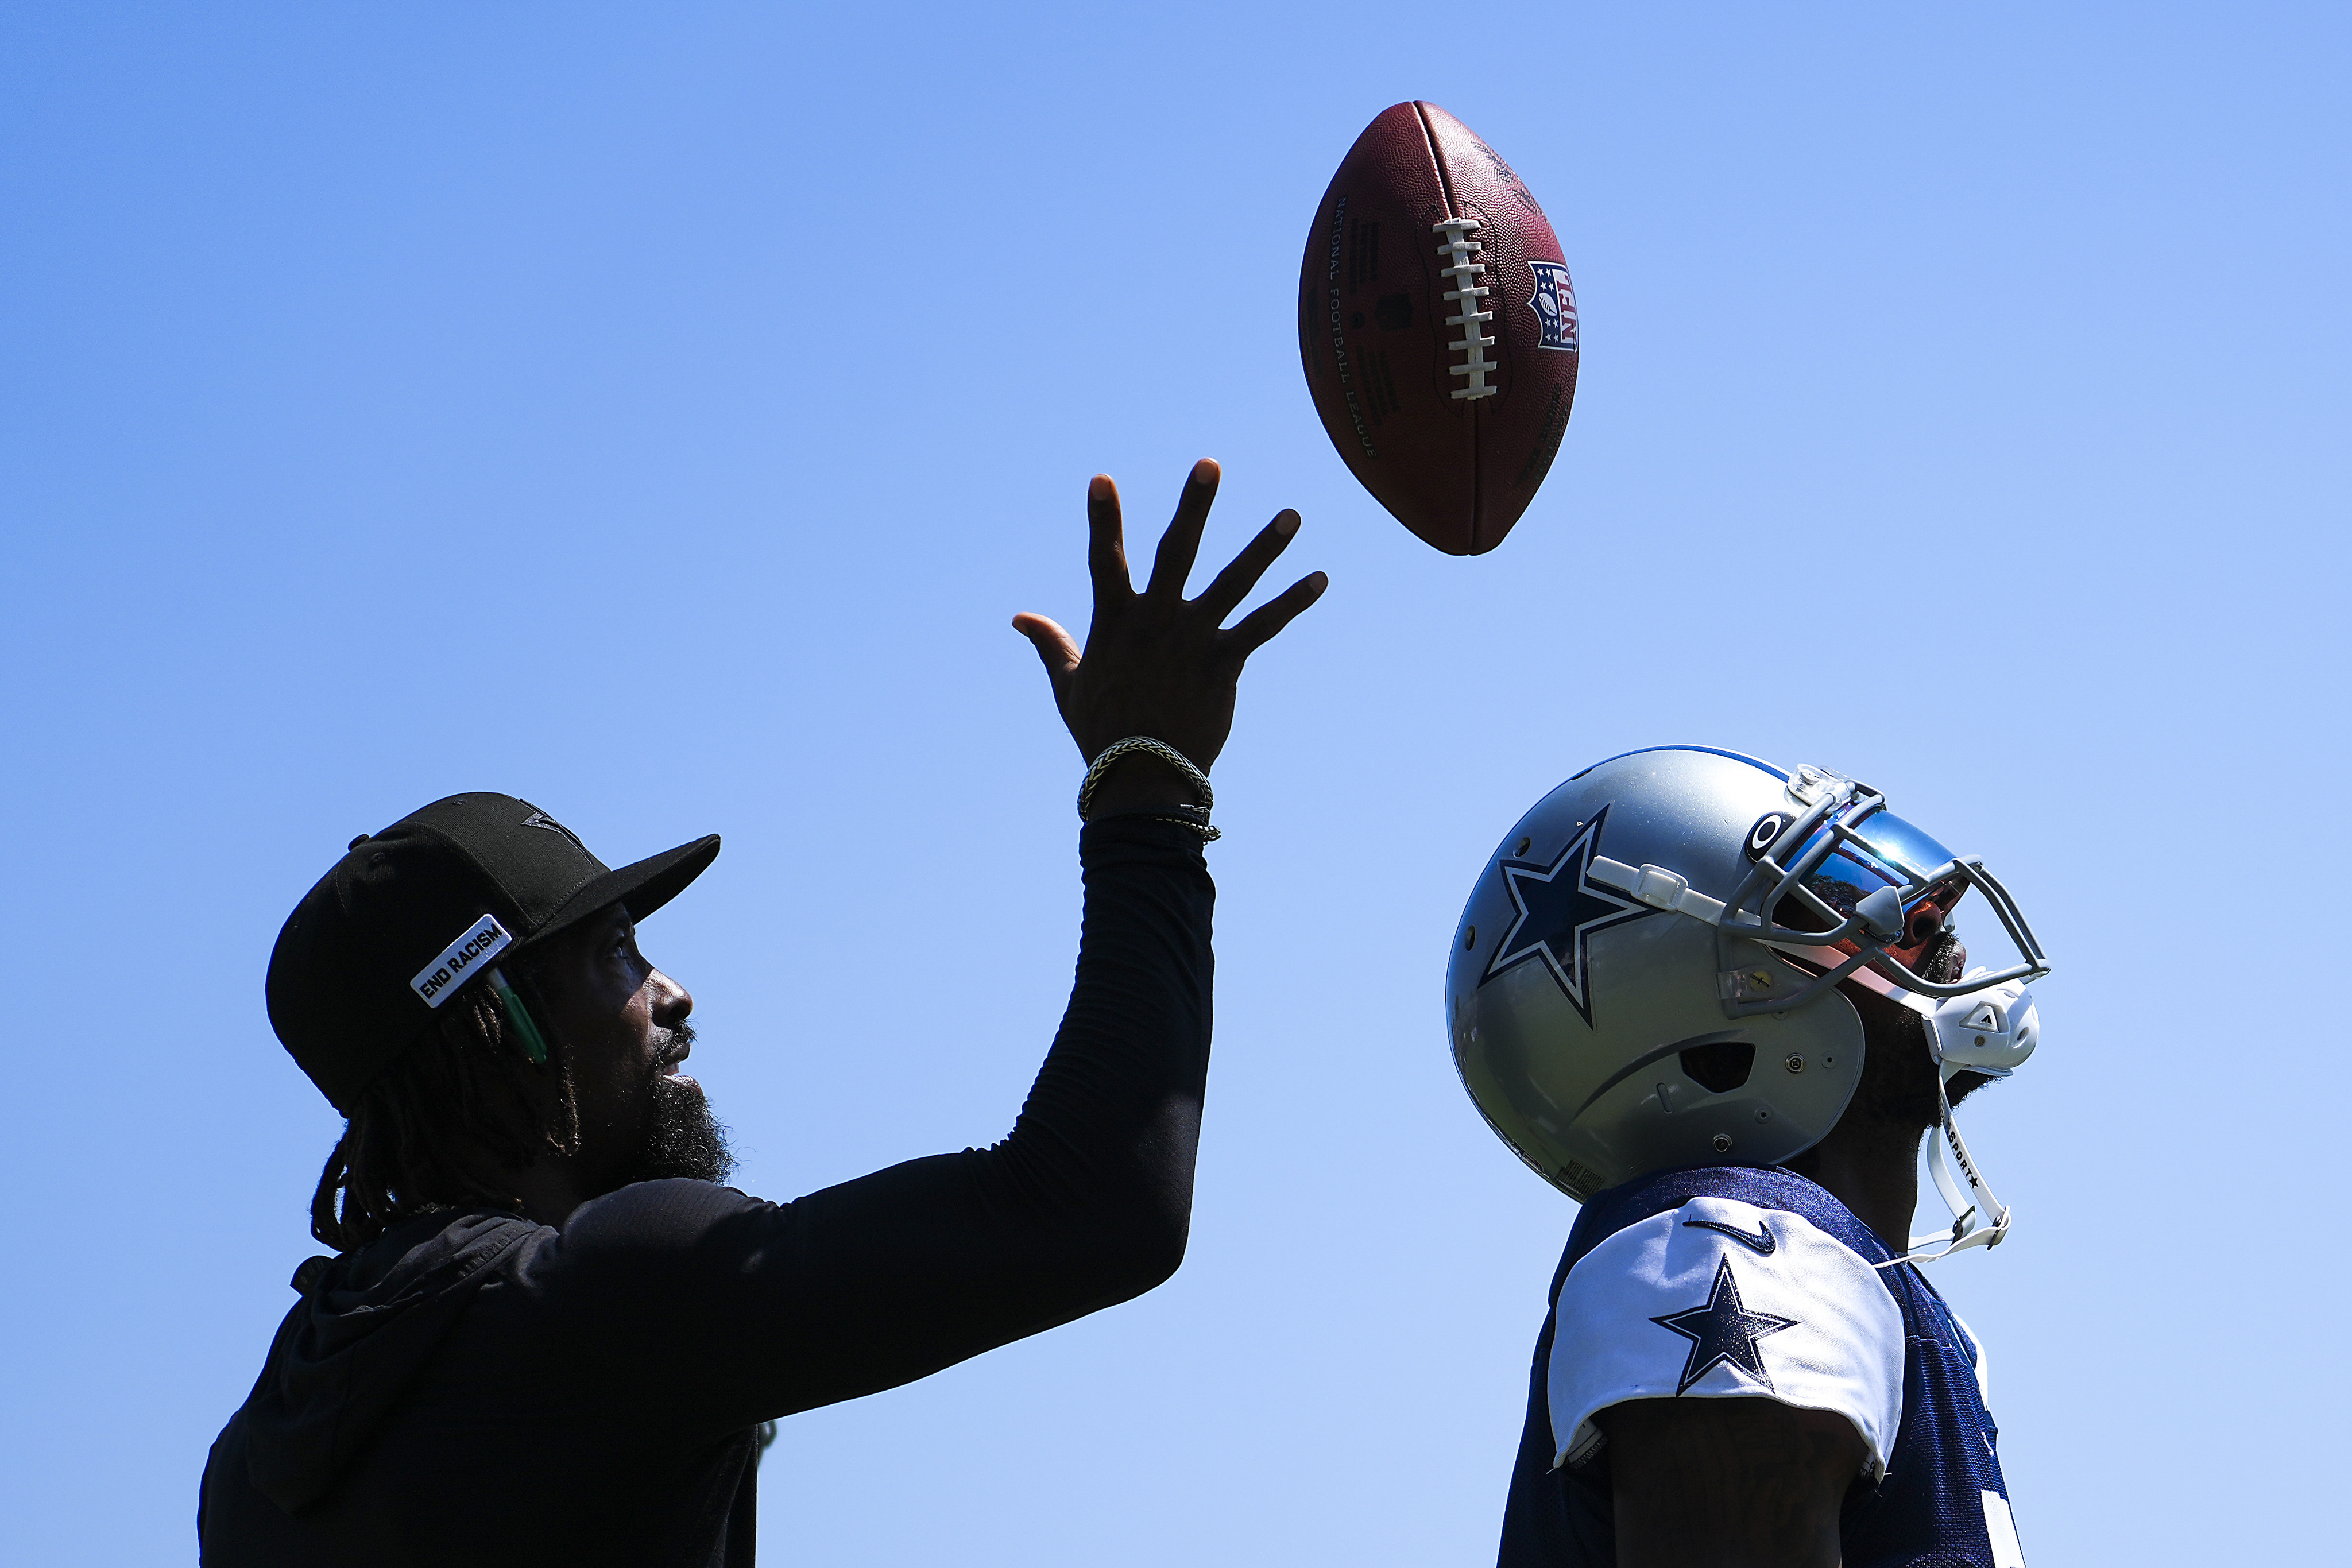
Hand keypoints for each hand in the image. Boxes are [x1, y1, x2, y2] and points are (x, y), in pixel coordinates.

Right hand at [1013, 459, 1325, 814]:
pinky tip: (1320, 578)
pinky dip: (1292, 602)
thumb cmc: (1101, 731)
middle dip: (1193, 507)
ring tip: (1293, 514)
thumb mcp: (1067, 685)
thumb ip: (1050, 644)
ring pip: (1233, 582)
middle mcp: (1156, 621)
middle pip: (1176, 553)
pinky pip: (1263, 626)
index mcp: (1115, 621)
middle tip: (1209, 465)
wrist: (1142, 777)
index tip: (1101, 479)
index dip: (1103, 520)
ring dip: (1265, 547)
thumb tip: (1018, 618)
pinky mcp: (1224, 663)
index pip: (1105, 560)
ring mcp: (1193, 640)